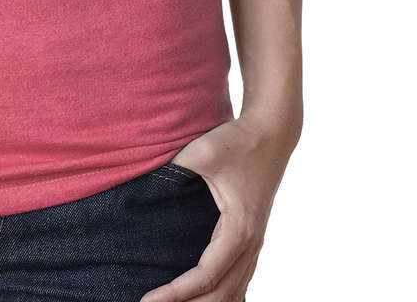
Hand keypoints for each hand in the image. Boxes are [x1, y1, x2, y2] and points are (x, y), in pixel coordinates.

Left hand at [138, 110, 300, 301]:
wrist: (272, 133)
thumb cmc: (237, 141)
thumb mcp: (202, 151)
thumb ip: (174, 170)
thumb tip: (144, 188)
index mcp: (238, 229)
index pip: (205, 276)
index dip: (176, 293)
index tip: (148, 300)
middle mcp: (250, 243)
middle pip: (220, 295)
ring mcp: (255, 243)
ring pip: (233, 292)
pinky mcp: (253, 237)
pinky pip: (239, 279)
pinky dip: (222, 295)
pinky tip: (204, 298)